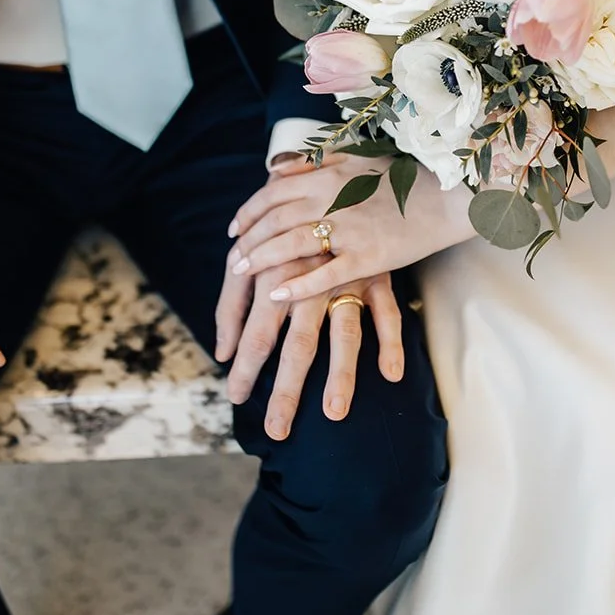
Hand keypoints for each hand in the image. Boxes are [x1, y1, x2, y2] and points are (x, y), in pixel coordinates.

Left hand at [215, 251, 403, 440]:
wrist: (325, 185)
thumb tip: (222, 353)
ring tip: (334, 414)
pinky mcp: (376, 275)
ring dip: (340, 375)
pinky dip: (392, 343)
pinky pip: (387, 313)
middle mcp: (309, 283)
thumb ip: (230, 306)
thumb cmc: (276, 232)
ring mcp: (346, 280)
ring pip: (344, 334)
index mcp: (275, 278)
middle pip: (297, 345)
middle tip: (277, 429)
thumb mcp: (247, 261)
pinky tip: (392, 375)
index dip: (246, 370)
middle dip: (286, 389)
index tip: (238, 400)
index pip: (256, 336)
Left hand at [228, 154, 473, 304]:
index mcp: (328, 174)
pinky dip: (298, 284)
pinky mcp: (369, 257)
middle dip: (248, 239)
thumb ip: (314, 163)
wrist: (449, 198)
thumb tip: (275, 170)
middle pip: (274, 220)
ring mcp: (350, 229)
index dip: (248, 211)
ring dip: (261, 259)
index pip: (272, 193)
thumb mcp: (356, 159)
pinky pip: (326, 274)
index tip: (235, 228)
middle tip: (233, 257)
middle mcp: (333, 199)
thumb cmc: (403, 178)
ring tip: (242, 273)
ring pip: (291, 245)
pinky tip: (277, 295)